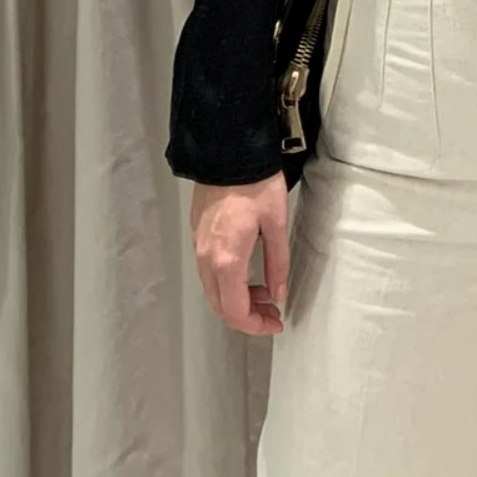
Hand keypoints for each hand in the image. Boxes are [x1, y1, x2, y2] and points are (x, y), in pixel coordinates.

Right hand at [190, 171, 290, 336]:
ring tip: (264, 291)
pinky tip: (246, 271)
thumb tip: (278, 294)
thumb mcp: (277, 223)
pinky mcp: (197, 234)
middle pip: (220, 306)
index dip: (255, 326)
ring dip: (236, 299)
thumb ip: (277, 264)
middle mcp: (206, 258)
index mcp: (226, 260)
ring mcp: (198, 246)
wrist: (228, 150)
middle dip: (247, 316)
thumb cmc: (256, 184)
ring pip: (212, 289)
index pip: (234, 312)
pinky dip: (227, 282)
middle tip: (272, 310)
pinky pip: (208, 271)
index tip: (275, 322)